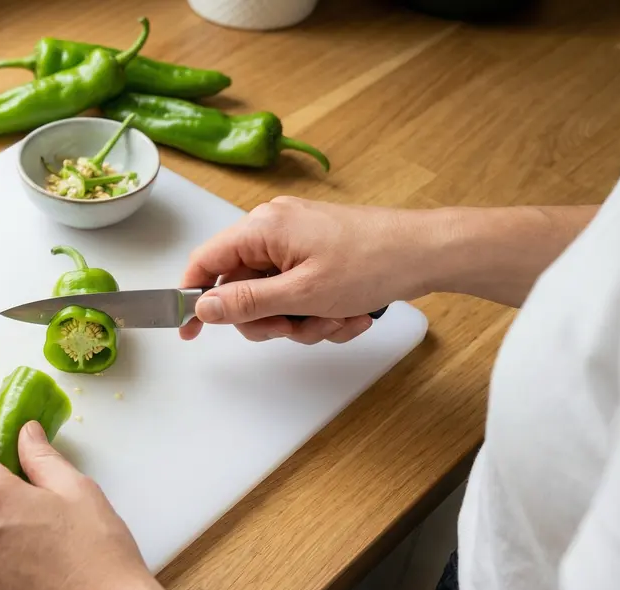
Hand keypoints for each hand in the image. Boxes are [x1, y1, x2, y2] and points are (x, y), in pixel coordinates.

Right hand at [180, 196, 431, 343]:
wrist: (428, 252)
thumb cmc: (372, 263)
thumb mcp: (301, 294)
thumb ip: (246, 303)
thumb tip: (203, 307)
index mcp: (262, 228)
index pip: (206, 262)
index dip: (193, 298)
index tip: (191, 330)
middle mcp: (274, 229)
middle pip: (241, 288)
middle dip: (269, 319)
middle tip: (295, 328)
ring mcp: (297, 241)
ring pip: (273, 297)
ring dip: (301, 321)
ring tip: (334, 320)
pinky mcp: (317, 253)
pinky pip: (299, 293)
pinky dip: (319, 312)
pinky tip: (348, 315)